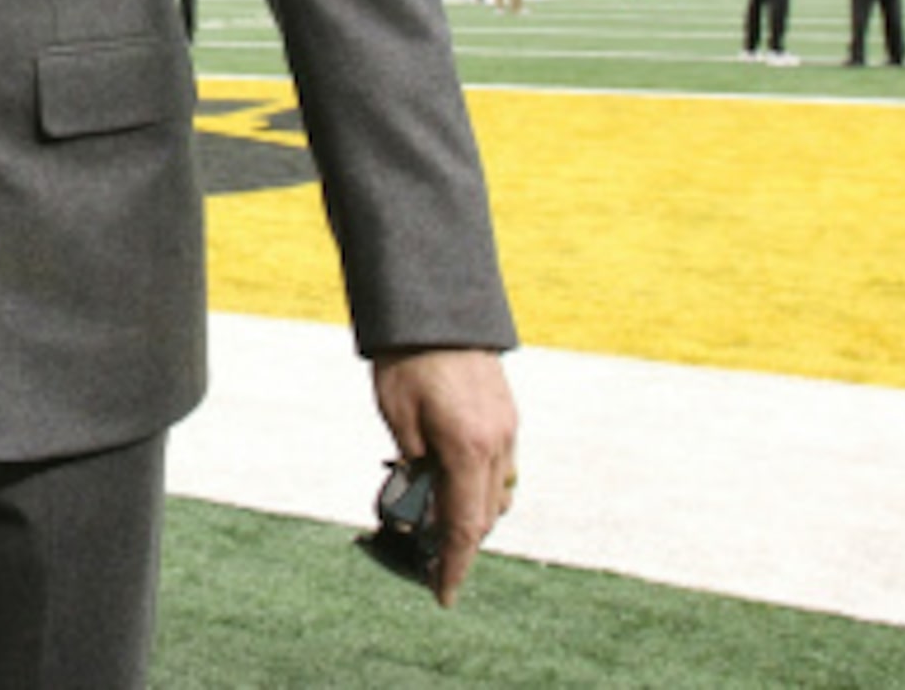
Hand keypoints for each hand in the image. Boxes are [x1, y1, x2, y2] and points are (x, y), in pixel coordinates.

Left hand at [372, 347, 518, 607]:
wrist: (435, 308)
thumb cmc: (406, 361)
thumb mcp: (397, 419)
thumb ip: (415, 467)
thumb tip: (423, 509)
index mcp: (467, 448)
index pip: (466, 525)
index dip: (455, 565)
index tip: (444, 596)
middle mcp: (497, 443)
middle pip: (486, 516)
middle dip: (461, 544)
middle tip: (432, 562)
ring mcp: (507, 428)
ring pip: (499, 494)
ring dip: (475, 515)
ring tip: (441, 527)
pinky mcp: (507, 415)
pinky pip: (501, 468)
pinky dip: (483, 487)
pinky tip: (457, 486)